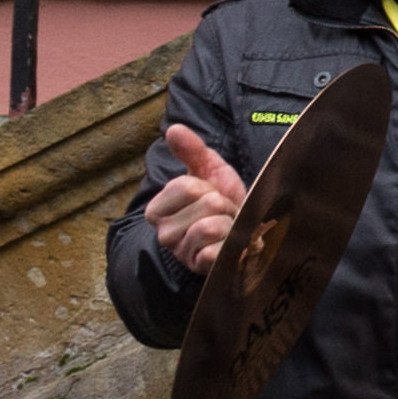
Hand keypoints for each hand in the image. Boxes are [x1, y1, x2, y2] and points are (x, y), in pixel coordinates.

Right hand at [145, 122, 245, 268]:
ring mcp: (182, 253)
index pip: (187, 186)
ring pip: (212, 226)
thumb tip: (174, 129)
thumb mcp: (208, 172)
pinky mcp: (201, 269)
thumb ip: (192, 151)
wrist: (239, 233)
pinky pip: (216, 253)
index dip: (210, 188)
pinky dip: (231, 247)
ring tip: (228, 228)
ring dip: (230, 225)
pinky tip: (232, 246)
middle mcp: (163, 233)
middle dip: (224, 206)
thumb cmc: (220, 202)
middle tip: (224, 214)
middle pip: (206, 204)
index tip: (212, 196)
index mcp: (158, 208)